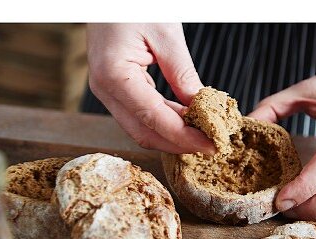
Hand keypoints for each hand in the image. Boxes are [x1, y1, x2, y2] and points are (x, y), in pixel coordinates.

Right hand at [87, 23, 214, 154]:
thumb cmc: (135, 2)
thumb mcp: (166, 32)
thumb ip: (182, 73)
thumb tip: (200, 106)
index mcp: (113, 76)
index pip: (153, 119)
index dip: (183, 137)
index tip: (210, 144)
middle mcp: (105, 90)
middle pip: (143, 133)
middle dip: (178, 144)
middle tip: (210, 147)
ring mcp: (106, 92)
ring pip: (140, 128)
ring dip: (171, 136)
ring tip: (201, 136)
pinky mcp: (113, 88)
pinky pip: (138, 114)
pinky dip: (163, 121)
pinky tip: (185, 121)